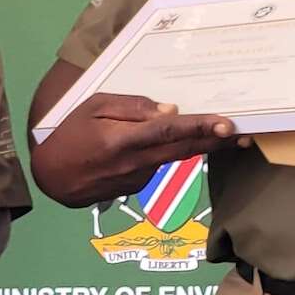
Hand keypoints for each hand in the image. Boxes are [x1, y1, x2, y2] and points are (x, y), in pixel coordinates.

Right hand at [30, 93, 235, 205]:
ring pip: (172, 158)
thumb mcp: (92, 107)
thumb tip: (168, 111)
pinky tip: (157, 147)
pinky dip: (164, 154)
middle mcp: (134, 163)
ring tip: (215, 134)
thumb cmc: (67, 134)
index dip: (200, 128)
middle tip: (243, 134)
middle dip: (216, 142)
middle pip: (184, 150)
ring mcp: (137, 179)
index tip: (227, 125)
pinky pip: (156, 165)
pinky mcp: (136, 188)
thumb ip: (131, 107)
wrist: (51, 178)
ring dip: (193, 146)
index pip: (169, 132)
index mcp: (122, 140)